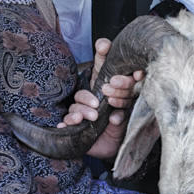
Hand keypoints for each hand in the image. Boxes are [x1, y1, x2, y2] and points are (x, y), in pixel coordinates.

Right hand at [60, 37, 144, 158]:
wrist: (113, 147)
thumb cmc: (119, 127)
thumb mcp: (125, 116)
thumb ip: (123, 110)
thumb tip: (116, 115)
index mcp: (106, 88)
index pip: (102, 67)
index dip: (102, 54)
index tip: (104, 45)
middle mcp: (92, 96)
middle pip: (86, 88)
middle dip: (91, 94)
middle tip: (98, 103)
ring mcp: (81, 109)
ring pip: (77, 104)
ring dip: (84, 109)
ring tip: (93, 116)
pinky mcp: (74, 124)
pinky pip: (67, 120)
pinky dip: (69, 122)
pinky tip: (71, 124)